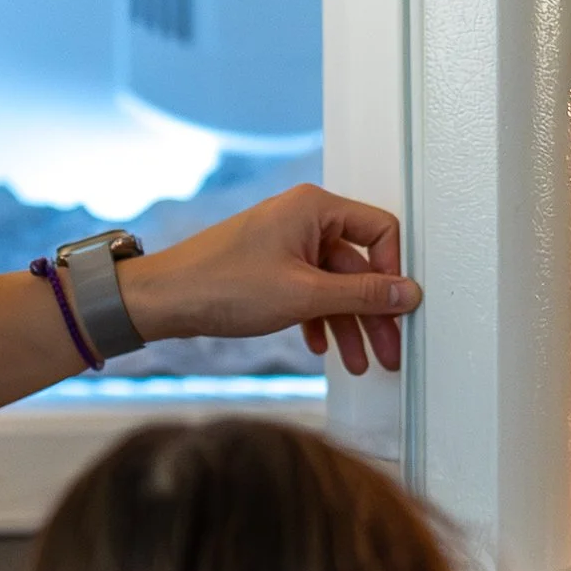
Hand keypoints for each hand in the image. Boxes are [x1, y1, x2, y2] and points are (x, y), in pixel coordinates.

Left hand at [122, 185, 417, 375]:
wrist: (164, 300)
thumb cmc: (221, 284)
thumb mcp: (304, 295)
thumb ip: (362, 295)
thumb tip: (406, 293)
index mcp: (314, 207)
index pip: (379, 231)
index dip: (392, 272)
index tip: (397, 309)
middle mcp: (303, 219)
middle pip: (358, 266)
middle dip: (373, 313)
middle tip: (388, 350)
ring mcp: (286, 244)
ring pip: (334, 285)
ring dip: (348, 325)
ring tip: (360, 363)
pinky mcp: (271, 268)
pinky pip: (309, 292)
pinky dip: (319, 320)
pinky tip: (321, 347)